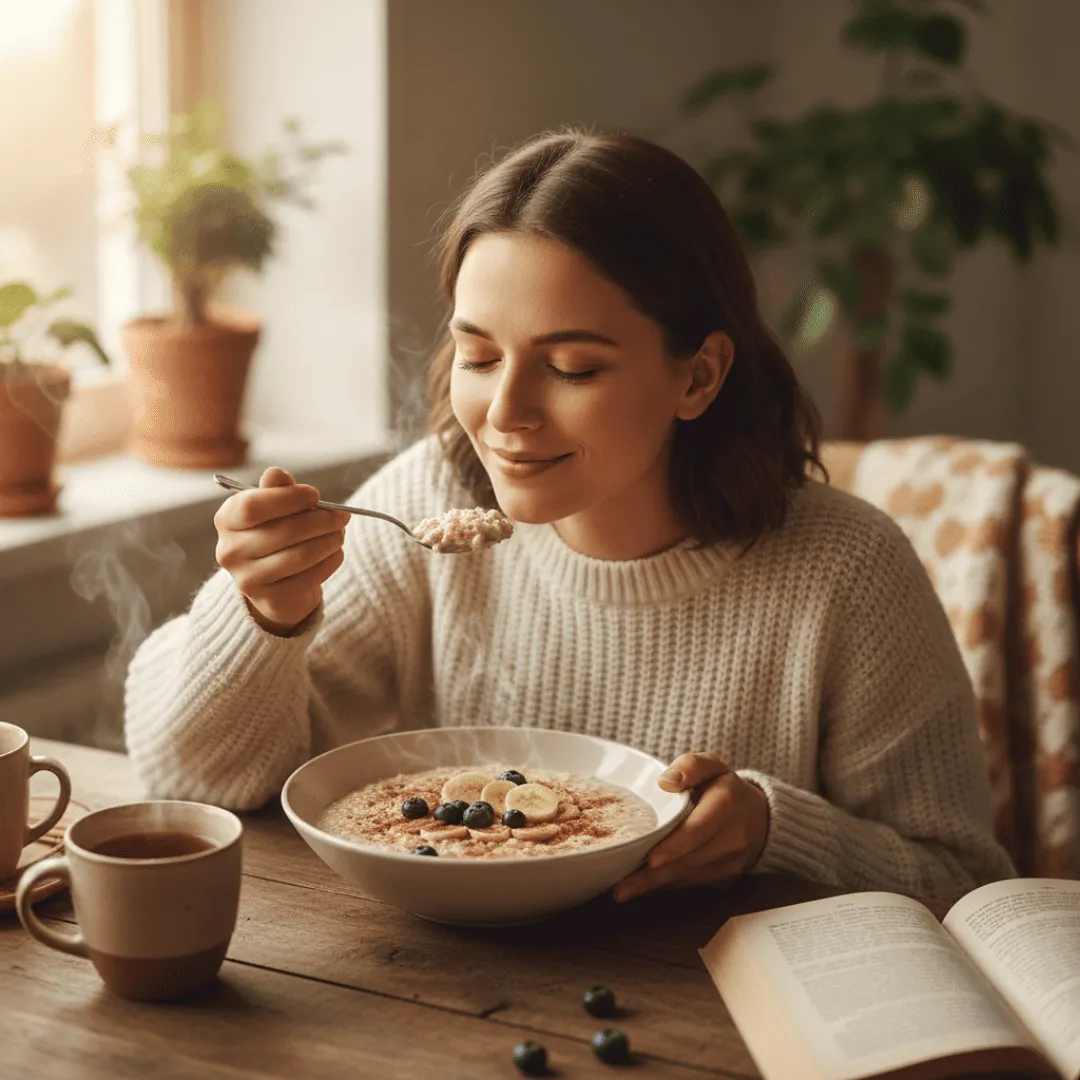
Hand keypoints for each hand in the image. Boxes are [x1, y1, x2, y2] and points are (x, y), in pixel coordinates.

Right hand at [214, 466, 350, 635]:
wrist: (275, 584)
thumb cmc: (276, 534)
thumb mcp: (274, 508)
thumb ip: (276, 490)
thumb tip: (276, 473)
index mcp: (227, 520)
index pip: (253, 506)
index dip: (288, 498)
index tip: (315, 495)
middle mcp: (230, 551)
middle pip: (283, 531)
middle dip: (321, 521)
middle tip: (342, 516)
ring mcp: (247, 579)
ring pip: (300, 555)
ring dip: (330, 541)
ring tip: (340, 533)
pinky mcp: (270, 600)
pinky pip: (310, 577)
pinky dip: (330, 562)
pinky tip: (335, 553)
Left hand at [613, 752, 768, 902]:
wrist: (761, 819)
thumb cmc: (726, 789)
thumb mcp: (712, 766)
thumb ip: (691, 766)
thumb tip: (665, 781)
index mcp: (726, 806)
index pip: (698, 830)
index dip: (674, 847)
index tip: (650, 861)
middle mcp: (732, 839)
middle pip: (688, 862)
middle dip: (653, 877)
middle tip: (620, 888)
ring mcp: (730, 864)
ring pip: (687, 878)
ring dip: (655, 886)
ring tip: (623, 890)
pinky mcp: (725, 880)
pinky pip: (691, 885)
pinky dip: (666, 886)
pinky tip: (644, 886)